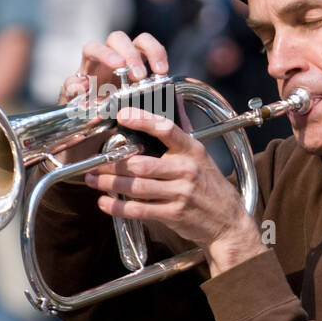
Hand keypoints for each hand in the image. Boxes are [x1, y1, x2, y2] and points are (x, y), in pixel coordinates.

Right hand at [55, 31, 171, 166]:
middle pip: (117, 39)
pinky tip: (85, 91)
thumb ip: (161, 112)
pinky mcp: (69, 95)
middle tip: (139, 75)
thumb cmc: (120, 134)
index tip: (162, 71)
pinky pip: (69, 82)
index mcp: (128, 69)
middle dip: (130, 52)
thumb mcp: (144, 121)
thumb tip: (181, 111)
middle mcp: (107, 68)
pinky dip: (77, 83)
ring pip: (91, 48)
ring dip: (106, 55)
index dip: (154, 50)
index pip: (141, 44)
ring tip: (117, 67)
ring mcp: (87, 78)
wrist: (92, 158)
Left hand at [83, 105, 265, 276]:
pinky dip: (119, 207)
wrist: (228, 221)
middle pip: (142, 164)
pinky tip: (105, 203)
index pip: (167, 129)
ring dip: (110, 183)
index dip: (143, 121)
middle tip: (94, 161)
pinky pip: (140, 210)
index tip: (122, 114)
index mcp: (192, 150)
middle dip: (113, 163)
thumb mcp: (201, 155)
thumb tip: (174, 99)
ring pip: (137, 187)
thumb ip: (183, 130)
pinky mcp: (174, 214)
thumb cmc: (210, 185)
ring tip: (93, 179)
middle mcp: (186, 170)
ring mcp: (180, 193)